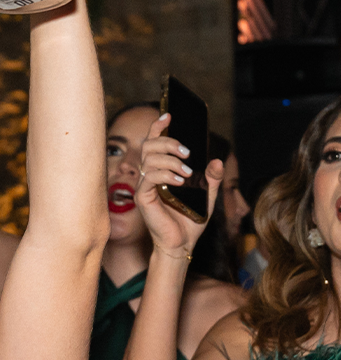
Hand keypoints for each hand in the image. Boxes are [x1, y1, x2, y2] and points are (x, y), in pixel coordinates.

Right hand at [134, 114, 223, 258]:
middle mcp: (149, 175)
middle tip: (187, 152)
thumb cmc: (190, 219)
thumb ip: (211, 177)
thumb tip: (215, 160)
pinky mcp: (143, 198)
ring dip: (171, 160)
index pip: (154, 142)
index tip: (169, 115)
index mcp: (161, 170)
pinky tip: (180, 181)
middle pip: (149, 146)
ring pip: (149, 159)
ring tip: (188, 173)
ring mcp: (145, 186)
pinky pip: (150, 178)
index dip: (158, 126)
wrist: (182, 243)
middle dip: (168, 142)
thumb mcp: (207, 195)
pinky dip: (166, 175)